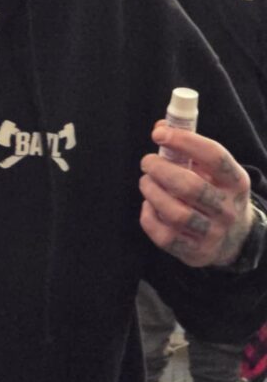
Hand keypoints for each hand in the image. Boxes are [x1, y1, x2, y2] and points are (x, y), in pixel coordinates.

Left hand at [139, 122, 253, 266]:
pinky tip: (149, 205)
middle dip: (161, 170)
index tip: (159, 134)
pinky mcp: (195, 253)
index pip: (214, 157)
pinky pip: (164, 236)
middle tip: (147, 161)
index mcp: (236, 182)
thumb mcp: (213, 171)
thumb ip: (188, 148)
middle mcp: (228, 209)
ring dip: (152, 192)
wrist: (234, 238)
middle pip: (191, 187)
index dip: (184, 141)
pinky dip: (149, 216)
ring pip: (177, 213)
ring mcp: (213, 234)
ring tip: (146, 181)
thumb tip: (160, 128)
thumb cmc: (215, 192)